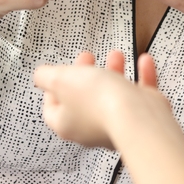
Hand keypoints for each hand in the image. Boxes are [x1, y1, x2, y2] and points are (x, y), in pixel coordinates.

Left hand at [35, 50, 162, 148]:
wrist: (136, 115)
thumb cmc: (100, 102)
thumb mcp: (61, 79)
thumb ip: (45, 76)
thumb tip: (39, 75)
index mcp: (66, 122)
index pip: (52, 107)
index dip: (52, 88)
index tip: (57, 73)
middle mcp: (90, 127)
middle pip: (84, 99)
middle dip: (86, 74)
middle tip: (88, 58)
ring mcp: (116, 123)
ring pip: (112, 95)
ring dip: (113, 71)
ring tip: (115, 55)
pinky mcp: (140, 117)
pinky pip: (140, 93)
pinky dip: (142, 75)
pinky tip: (143, 62)